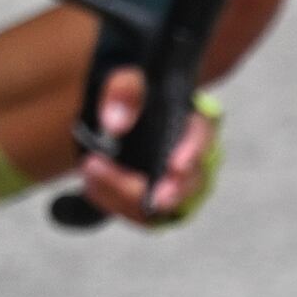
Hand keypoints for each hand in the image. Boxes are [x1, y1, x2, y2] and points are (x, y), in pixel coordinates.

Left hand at [73, 68, 222, 225]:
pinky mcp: (158, 202)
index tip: (175, 167)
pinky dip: (116, 205)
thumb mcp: (125, 80)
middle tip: (146, 197)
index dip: (194, 153)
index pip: (205, 135)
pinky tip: (91, 185)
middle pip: (192, 181)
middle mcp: (196, 157)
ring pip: (167, 207)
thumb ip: (124, 90)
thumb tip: (115, 125)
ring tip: (91, 172)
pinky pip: (145, 217)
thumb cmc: (131, 95)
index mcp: (195, 120)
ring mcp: (180, 184)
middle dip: (169, 193)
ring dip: (128, 197)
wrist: (119, 118)